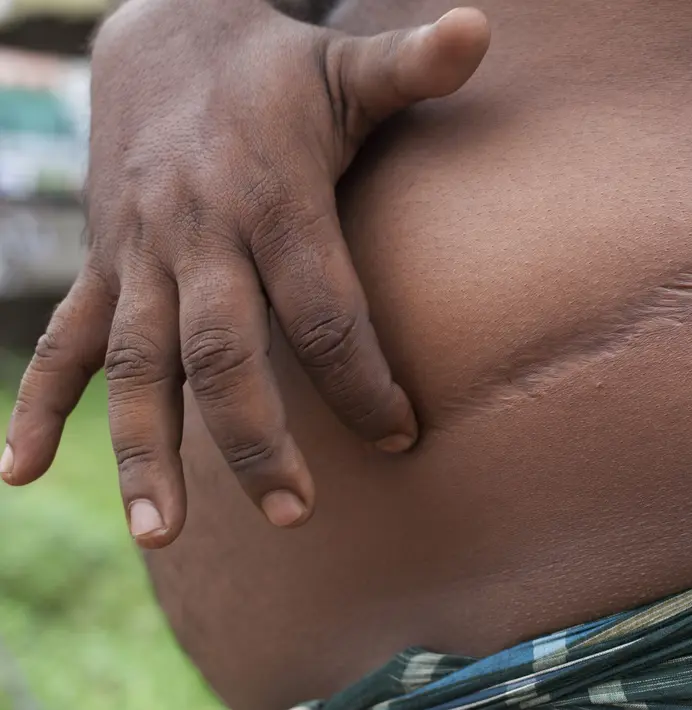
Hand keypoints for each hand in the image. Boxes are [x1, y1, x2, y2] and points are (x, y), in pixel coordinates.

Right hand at [0, 0, 489, 547]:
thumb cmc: (275, 71)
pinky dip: (38, 405)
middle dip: (256, 436)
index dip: (362, 376)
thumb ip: (410, 64)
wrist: (160, 34)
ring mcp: (139, 253)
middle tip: (295, 514)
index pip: (323, 306)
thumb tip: (483, 28)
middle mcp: (197, 234)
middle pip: (224, 349)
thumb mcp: (344, 65)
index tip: (402, 434)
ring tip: (161, 535)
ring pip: (136, 362)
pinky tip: (16, 473)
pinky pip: (64, 340)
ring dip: (144, 449)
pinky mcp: (102, 262)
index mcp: (270, 198)